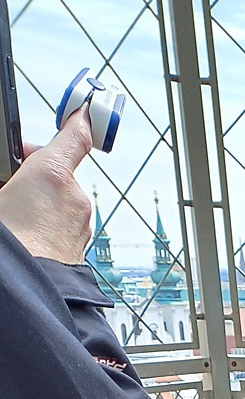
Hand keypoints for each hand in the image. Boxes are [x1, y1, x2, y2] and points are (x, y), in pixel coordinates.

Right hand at [0, 108, 92, 262]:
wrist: (29, 288)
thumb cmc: (13, 244)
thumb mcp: (4, 190)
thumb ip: (17, 174)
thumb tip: (18, 175)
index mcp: (52, 175)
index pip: (73, 136)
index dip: (77, 121)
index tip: (83, 111)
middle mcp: (75, 198)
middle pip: (58, 173)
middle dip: (36, 176)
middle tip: (9, 190)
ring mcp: (81, 225)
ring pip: (62, 203)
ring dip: (43, 205)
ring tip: (17, 222)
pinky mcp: (81, 247)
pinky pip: (65, 227)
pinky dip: (50, 227)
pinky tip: (30, 239)